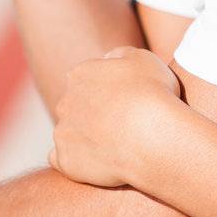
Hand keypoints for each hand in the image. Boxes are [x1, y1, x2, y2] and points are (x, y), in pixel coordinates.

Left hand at [49, 46, 184, 188]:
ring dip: (85, 138)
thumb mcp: (143, 58)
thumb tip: (109, 58)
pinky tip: (96, 162)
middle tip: (121, 126)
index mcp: (79, 74)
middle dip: (92, 114)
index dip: (107, 91)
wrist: (153, 137)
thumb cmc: (153, 94)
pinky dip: (76, 161)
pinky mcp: (66, 161)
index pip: (86, 80)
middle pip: (75, 107)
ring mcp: (63, 132)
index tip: (125, 102)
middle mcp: (65, 101)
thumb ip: (121, 54)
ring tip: (115, 147)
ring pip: (69, 133)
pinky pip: (63, 160)